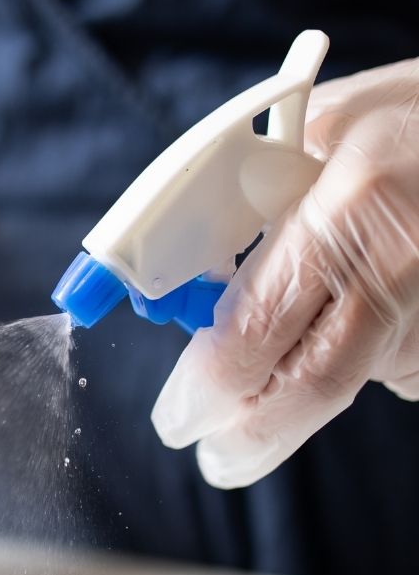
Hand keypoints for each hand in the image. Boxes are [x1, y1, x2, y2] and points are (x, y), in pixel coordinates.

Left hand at [152, 56, 418, 487]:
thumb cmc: (408, 116)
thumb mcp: (314, 133)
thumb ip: (248, 208)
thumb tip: (190, 283)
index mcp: (342, 212)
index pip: (253, 332)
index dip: (206, 389)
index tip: (178, 419)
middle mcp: (401, 271)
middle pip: (311, 389)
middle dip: (253, 438)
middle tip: (220, 458)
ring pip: (355, 377)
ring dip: (315, 369)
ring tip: (330, 300)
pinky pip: (400, 363)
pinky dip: (371, 346)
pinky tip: (383, 295)